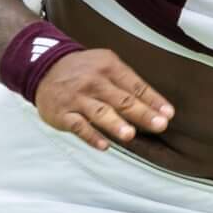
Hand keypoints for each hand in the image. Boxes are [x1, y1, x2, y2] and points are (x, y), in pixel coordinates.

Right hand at [34, 48, 172, 150]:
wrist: (43, 68)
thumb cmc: (84, 71)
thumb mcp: (106, 66)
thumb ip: (128, 84)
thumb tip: (155, 106)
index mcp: (109, 67)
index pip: (135, 85)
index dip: (153, 100)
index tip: (168, 114)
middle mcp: (94, 81)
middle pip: (122, 100)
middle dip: (142, 113)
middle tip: (160, 125)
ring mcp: (77, 98)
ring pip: (99, 112)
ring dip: (115, 124)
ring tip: (130, 135)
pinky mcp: (62, 113)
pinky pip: (78, 126)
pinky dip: (91, 136)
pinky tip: (104, 146)